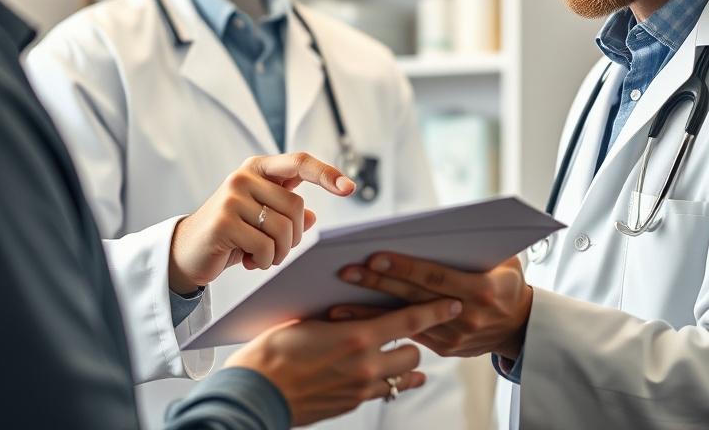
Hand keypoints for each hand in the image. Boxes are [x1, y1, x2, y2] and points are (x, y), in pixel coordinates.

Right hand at [168, 153, 354, 292]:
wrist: (187, 253)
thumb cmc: (231, 234)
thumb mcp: (262, 220)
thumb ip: (287, 213)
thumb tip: (312, 217)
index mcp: (258, 169)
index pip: (300, 162)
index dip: (326, 173)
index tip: (349, 188)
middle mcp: (244, 177)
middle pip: (296, 207)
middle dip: (292, 237)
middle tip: (275, 250)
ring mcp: (232, 197)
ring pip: (283, 229)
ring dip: (278, 253)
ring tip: (259, 256)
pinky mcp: (223, 221)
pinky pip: (265, 247)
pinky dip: (262, 261)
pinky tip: (246, 260)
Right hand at [226, 297, 462, 426]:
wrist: (255, 393)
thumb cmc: (273, 350)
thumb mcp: (309, 321)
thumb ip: (342, 316)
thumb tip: (357, 306)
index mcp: (356, 336)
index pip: (409, 320)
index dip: (435, 310)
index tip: (452, 303)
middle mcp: (365, 365)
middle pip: (413, 351)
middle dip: (414, 339)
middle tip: (406, 327)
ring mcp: (360, 388)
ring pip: (403, 374)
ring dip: (403, 362)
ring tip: (394, 350)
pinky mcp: (352, 404)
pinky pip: (385, 392)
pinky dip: (390, 381)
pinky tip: (387, 374)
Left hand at [333, 254, 532, 359]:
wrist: (522, 326)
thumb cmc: (509, 282)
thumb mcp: (505, 260)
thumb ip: (477, 245)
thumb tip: (441, 225)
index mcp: (481, 290)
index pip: (434, 276)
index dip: (404, 267)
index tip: (375, 255)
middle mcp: (466, 316)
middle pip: (412, 297)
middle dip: (378, 283)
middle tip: (347, 272)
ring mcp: (453, 337)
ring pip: (404, 322)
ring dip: (369, 313)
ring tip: (336, 304)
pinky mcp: (444, 348)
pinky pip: (407, 335)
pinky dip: (380, 328)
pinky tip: (355, 321)